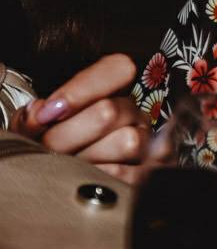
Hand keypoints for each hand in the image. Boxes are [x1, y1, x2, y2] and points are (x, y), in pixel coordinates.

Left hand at [12, 53, 150, 184]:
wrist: (59, 179)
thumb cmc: (51, 147)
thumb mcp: (37, 127)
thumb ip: (34, 116)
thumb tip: (39, 113)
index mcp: (112, 91)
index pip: (118, 69)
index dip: (82, 89)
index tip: (48, 111)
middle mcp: (134, 112)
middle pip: (110, 111)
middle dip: (68, 134)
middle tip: (47, 147)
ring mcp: (146, 141)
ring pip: (127, 141)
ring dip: (88, 159)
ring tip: (68, 166)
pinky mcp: (149, 172)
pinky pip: (129, 173)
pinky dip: (99, 178)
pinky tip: (84, 178)